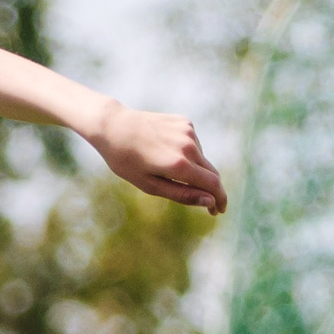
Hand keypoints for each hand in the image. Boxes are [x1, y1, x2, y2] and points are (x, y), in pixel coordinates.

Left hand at [86, 106, 225, 214]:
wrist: (113, 126)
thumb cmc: (127, 161)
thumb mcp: (150, 185)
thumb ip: (182, 195)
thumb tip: (210, 202)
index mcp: (179, 165)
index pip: (213, 184)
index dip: (220, 199)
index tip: (220, 211)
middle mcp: (188, 146)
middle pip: (212, 172)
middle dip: (212, 190)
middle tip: (208, 206)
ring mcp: (188, 131)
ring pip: (202, 159)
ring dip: (195, 170)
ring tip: (168, 170)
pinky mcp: (185, 122)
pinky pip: (194, 145)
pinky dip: (188, 153)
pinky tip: (167, 152)